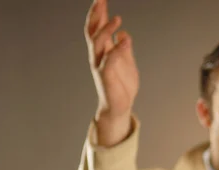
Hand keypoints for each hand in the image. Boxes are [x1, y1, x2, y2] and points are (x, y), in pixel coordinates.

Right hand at [85, 0, 138, 145]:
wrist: (120, 107)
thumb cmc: (122, 85)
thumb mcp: (127, 62)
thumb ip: (124, 48)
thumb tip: (124, 34)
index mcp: (102, 51)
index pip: (97, 28)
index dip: (98, 13)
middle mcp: (97, 56)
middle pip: (92, 31)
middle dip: (95, 15)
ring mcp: (100, 65)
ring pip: (97, 44)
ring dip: (106, 30)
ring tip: (118, 19)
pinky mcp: (105, 77)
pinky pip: (109, 60)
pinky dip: (117, 49)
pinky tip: (125, 40)